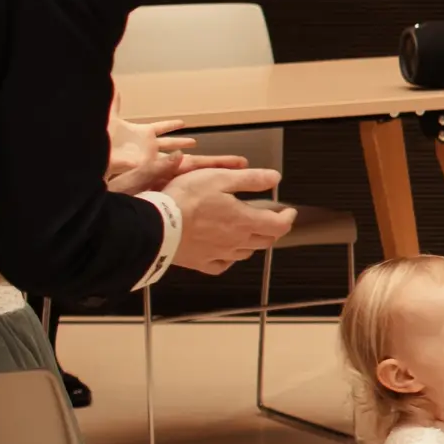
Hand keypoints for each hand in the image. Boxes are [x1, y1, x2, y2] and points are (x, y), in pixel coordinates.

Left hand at [103, 113, 208, 194]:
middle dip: (181, 142)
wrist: (97, 154)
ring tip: (195, 158)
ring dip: (180, 157)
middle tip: (194, 142)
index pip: (161, 127)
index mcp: (143, 132)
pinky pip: (163, 168)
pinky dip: (173, 168)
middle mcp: (148, 145)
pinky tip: (184, 168)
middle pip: (169, 143)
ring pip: (169, 157)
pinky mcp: (146, 167)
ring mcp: (148, 157)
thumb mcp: (111, 118)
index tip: (182, 122)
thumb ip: (115, 105)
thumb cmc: (103, 137)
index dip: (171, 124)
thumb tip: (115, 89)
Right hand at [165, 162, 294, 272]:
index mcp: (245, 221)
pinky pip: (221, 265)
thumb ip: (251, 179)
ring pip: (245, 253)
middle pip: (264, 240)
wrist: (155, 226)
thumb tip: (275, 178)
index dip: (287, 218)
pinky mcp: (200, 263)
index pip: (278, 225)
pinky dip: (228, 258)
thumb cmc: (186, 199)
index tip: (289, 212)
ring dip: (252, 242)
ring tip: (250, 232)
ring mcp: (218, 254)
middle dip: (272, 229)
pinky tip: (226, 253)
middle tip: (272, 220)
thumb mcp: (221, 178)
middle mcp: (236, 241)